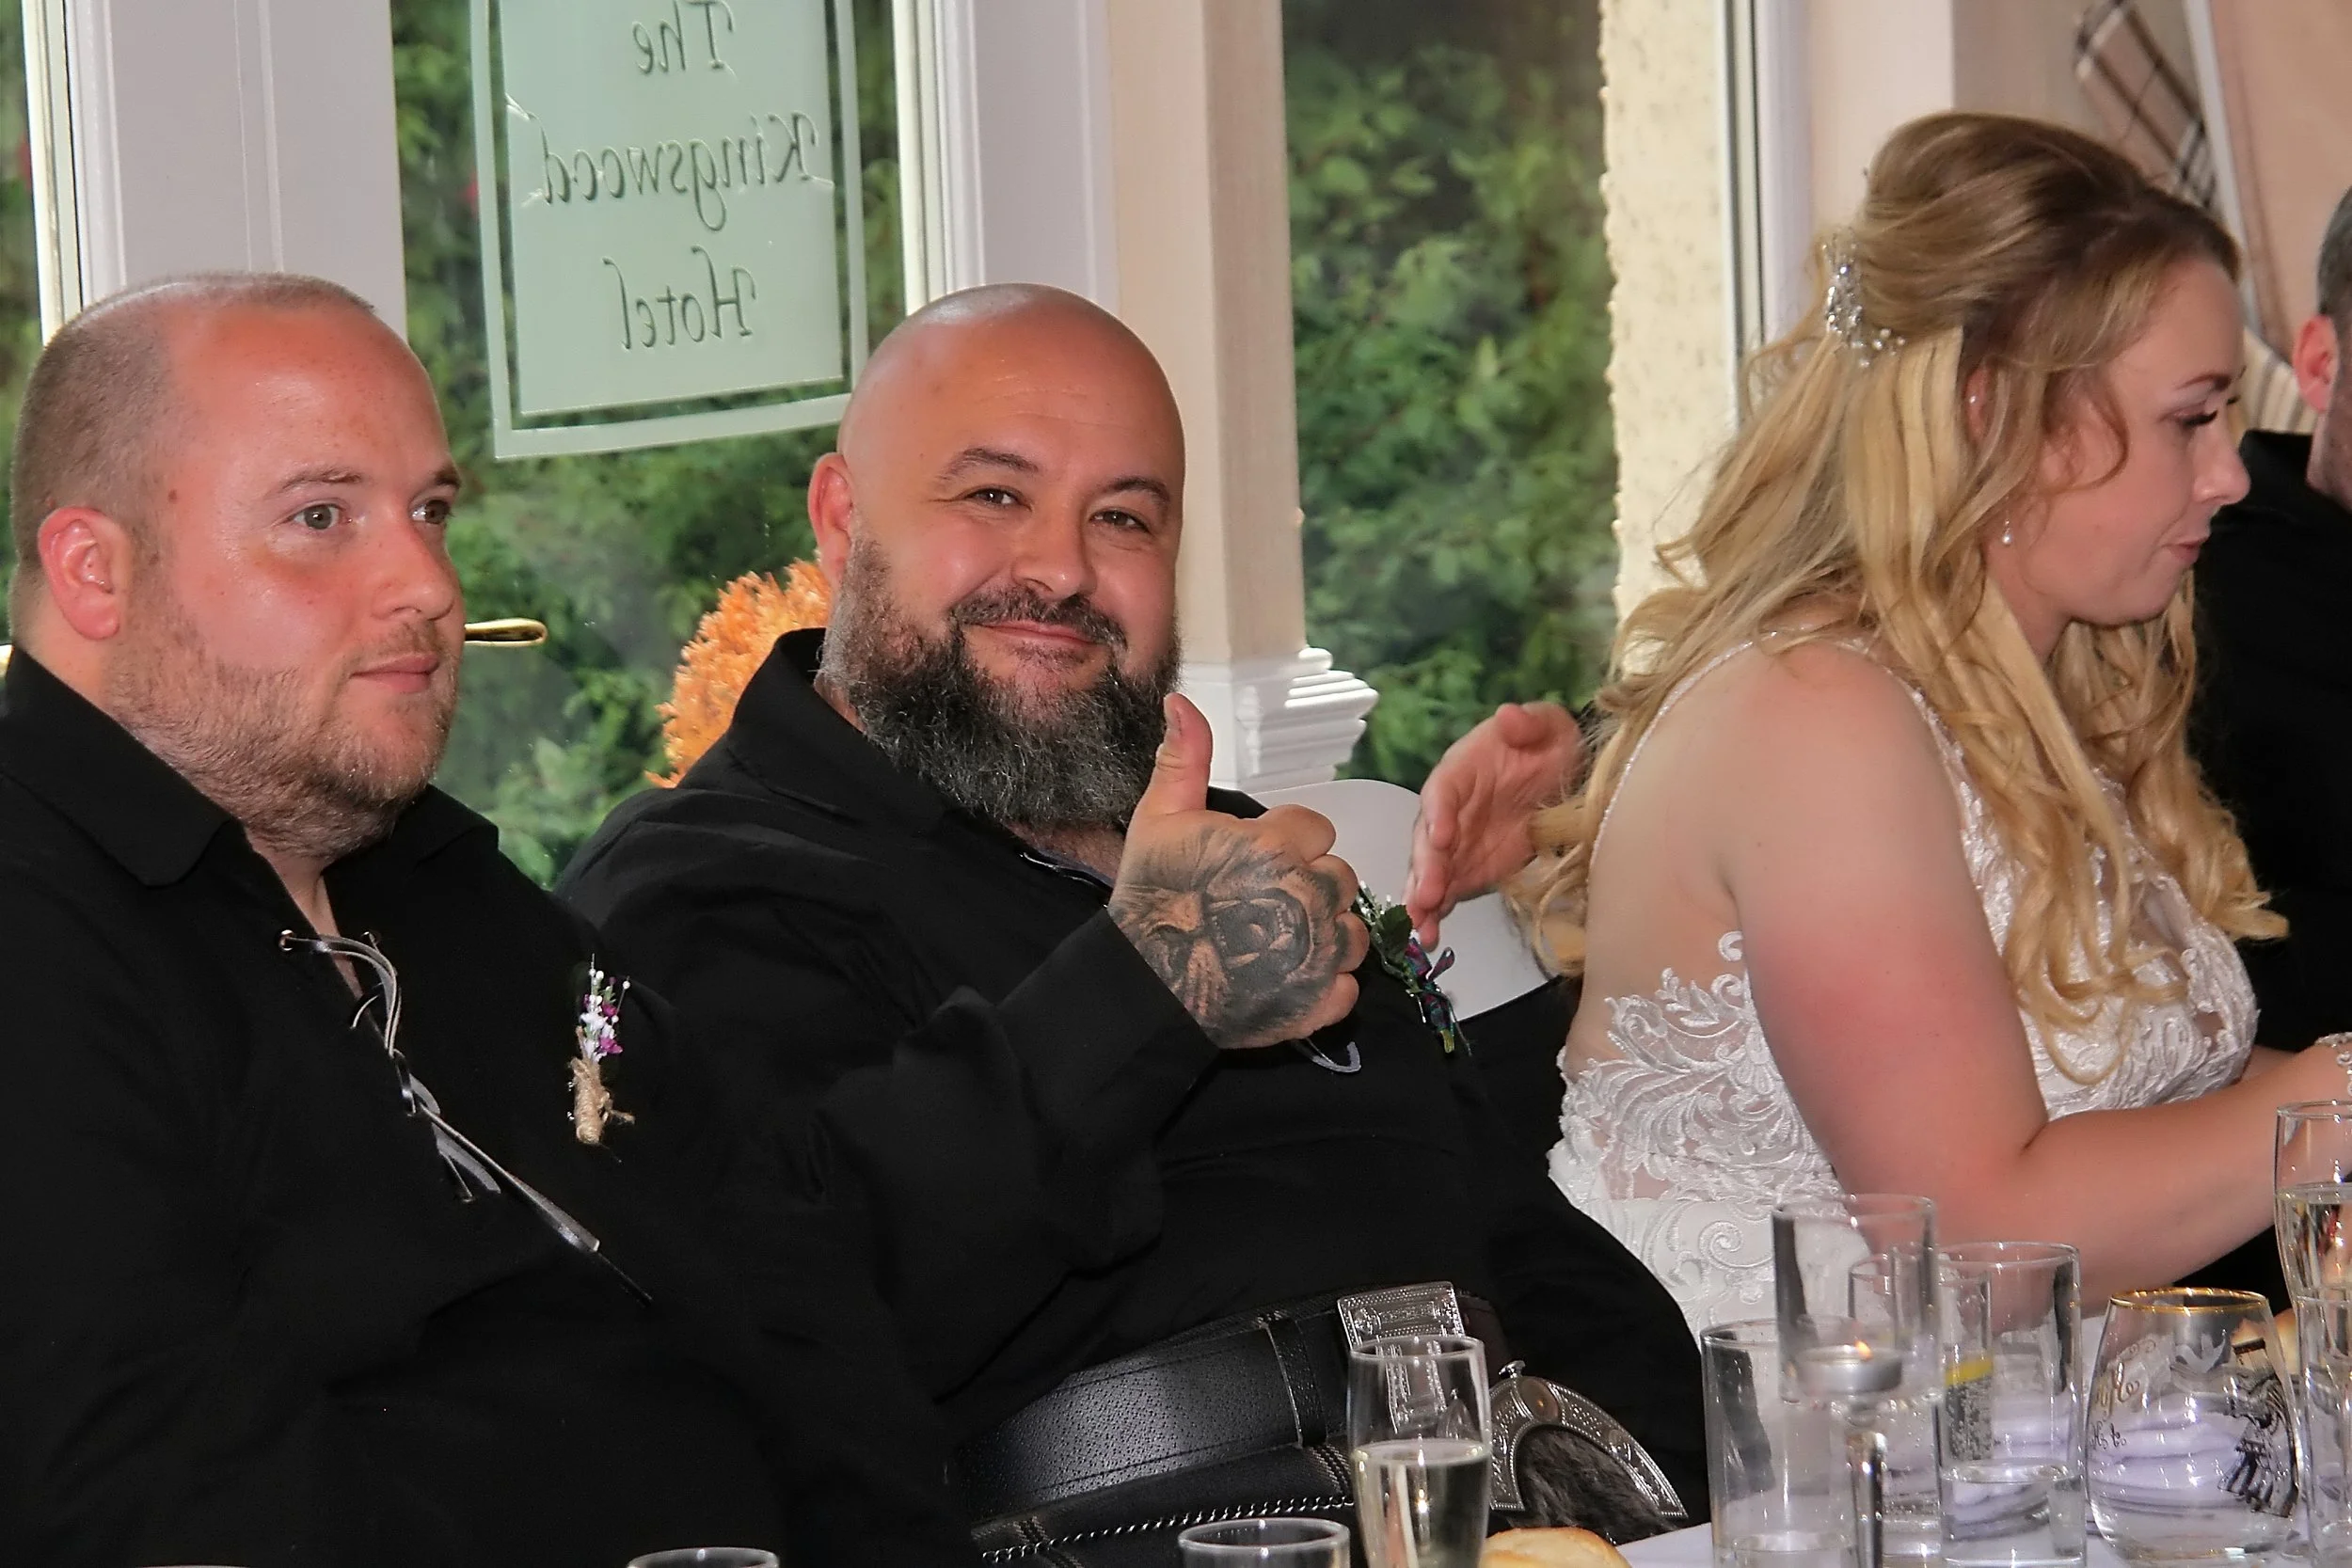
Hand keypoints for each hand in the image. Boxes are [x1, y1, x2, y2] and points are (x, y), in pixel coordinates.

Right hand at [1110, 695, 1369, 1049]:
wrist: (1143, 989)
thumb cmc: (1150, 901)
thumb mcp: (1159, 819)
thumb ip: (1184, 759)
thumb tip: (1181, 704)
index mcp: (1277, 847)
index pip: (1317, 829)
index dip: (1287, 844)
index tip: (1254, 863)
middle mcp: (1308, 896)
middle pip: (1339, 878)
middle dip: (1308, 887)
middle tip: (1260, 905)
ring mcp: (1318, 952)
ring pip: (1352, 931)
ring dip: (1324, 935)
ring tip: (1275, 942)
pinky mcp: (1320, 1001)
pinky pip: (1347, 985)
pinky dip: (1324, 985)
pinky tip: (1285, 979)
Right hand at [1404, 701, 1581, 944]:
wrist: (1565, 776)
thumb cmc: (1550, 745)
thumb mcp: (1548, 726)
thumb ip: (1528, 722)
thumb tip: (1509, 716)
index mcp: (1462, 771)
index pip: (1443, 791)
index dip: (1438, 813)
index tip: (1440, 836)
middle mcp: (1450, 811)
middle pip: (1428, 839)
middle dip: (1426, 868)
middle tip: (1426, 895)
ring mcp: (1457, 845)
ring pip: (1430, 871)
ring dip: (1423, 898)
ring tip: (1421, 926)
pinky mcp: (1469, 870)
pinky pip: (1448, 893)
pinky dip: (1437, 914)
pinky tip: (1431, 938)